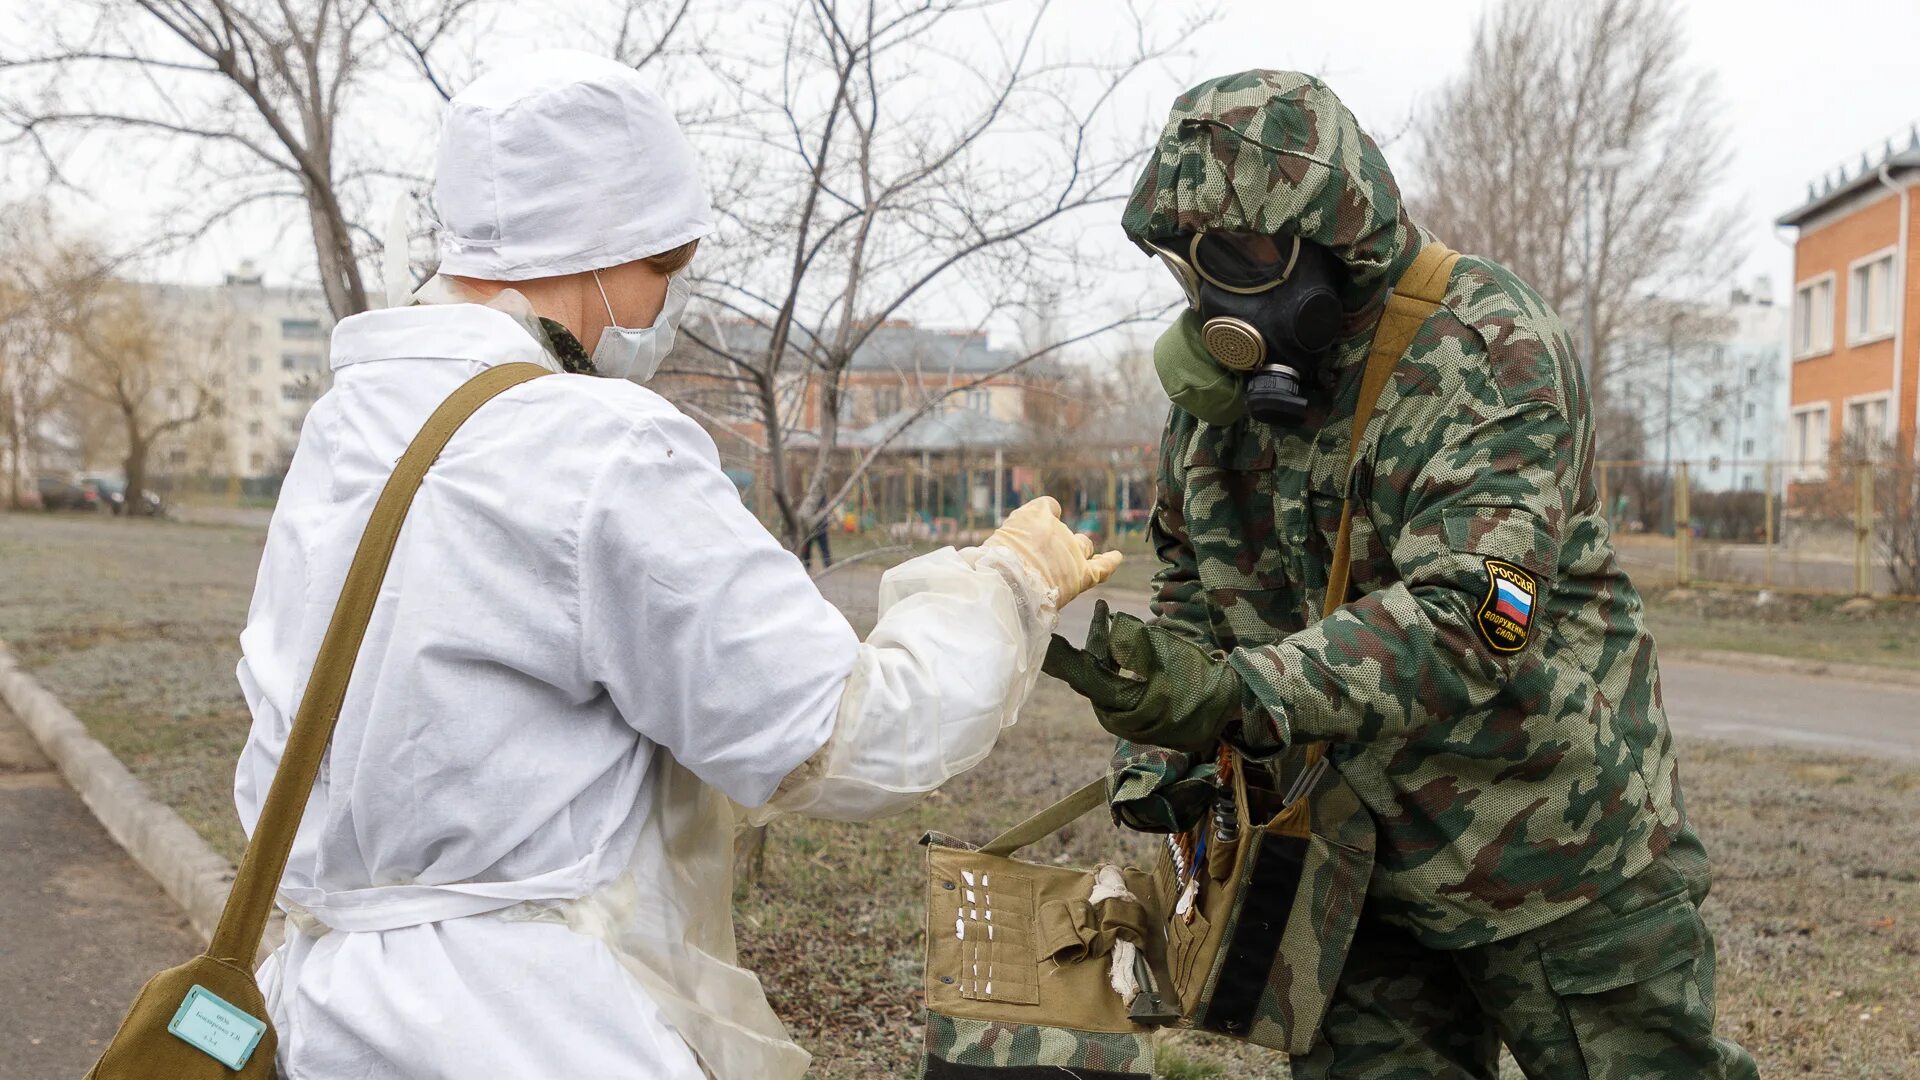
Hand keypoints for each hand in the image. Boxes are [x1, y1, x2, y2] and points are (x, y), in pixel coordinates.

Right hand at [981, 496, 1122, 606]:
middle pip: (1063, 528)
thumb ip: (1001, 545)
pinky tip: (1117, 557)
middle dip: (1056, 538)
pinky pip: (1103, 566)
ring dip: (1078, 550)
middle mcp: (1057, 527)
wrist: (1006, 587)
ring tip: (1073, 559)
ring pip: (1083, 544)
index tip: (1035, 529)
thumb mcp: (990, 545)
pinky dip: (1111, 561)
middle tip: (1042, 556)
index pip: (1046, 506)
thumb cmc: (989, 568)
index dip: (1043, 516)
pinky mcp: (1082, 574)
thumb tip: (991, 556)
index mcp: (1033, 515)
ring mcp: (1072, 550)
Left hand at [1042, 600, 1245, 753]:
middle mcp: (1115, 715)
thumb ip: (1131, 642)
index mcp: (1117, 704)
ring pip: (1105, 676)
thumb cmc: (1198, 679)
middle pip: (1092, 672)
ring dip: (1105, 648)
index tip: (1043, 635)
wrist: (1230, 705)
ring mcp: (1127, 718)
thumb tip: (1109, 626)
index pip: (1080, 673)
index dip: (1060, 653)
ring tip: (1107, 615)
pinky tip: (1124, 637)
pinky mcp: (1138, 715)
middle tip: (1096, 610)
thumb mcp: (1164, 654)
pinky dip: (1120, 660)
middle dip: (1092, 641)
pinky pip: (1119, 683)